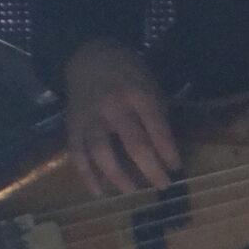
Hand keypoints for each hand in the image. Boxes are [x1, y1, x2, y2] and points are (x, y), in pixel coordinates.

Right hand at [62, 39, 179, 194]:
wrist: (88, 56)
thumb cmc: (127, 72)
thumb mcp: (150, 83)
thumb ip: (157, 112)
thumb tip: (166, 149)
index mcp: (138, 95)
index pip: (157, 128)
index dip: (168, 152)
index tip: (176, 168)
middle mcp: (113, 106)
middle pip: (133, 144)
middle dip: (151, 168)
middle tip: (162, 185)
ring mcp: (89, 116)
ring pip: (100, 151)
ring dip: (117, 175)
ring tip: (131, 191)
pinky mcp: (72, 124)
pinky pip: (76, 152)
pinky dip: (85, 174)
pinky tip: (98, 192)